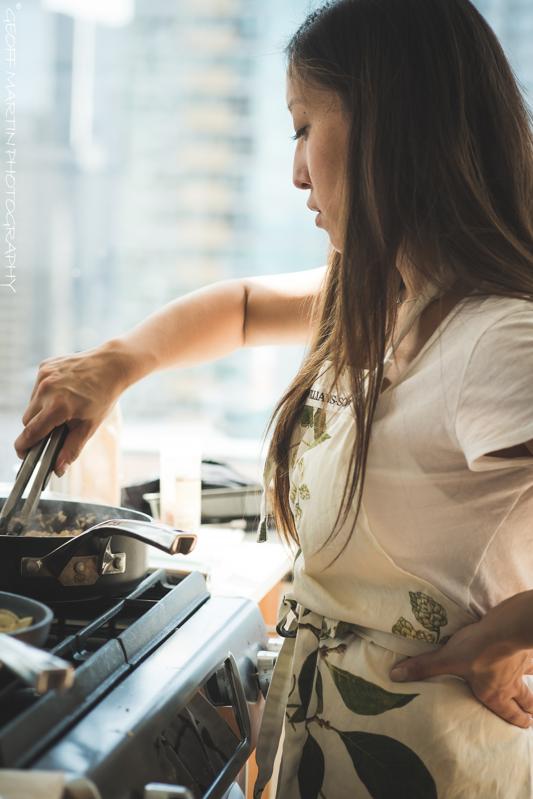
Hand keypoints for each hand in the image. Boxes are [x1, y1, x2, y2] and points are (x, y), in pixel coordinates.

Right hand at [14, 341, 130, 474]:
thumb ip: (71, 448)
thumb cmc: (104, 396)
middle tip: (54, 430)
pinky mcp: (44, 366)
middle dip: (37, 428)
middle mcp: (46, 389)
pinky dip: (45, 394)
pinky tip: (63, 393)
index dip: (24, 446)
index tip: (23, 454)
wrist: (111, 365)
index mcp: (57, 406)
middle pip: (28, 420)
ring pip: (32, 404)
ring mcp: (44, 376)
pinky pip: (37, 388)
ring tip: (62, 408)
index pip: (30, 432)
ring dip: (41, 410)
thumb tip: (57, 469)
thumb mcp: (90, 426)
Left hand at [389, 619, 532, 728]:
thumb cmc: (477, 648)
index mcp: (494, 694)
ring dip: (530, 684)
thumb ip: (423, 668)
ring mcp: (521, 666)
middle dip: (528, 709)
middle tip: (530, 714)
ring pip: (530, 680)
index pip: (510, 714)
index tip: (524, 725)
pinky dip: (530, 656)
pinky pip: (531, 656)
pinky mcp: (525, 648)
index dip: (517, 721)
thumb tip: (395, 677)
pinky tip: (527, 652)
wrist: (506, 628)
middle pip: (527, 702)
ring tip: (529, 685)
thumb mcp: (447, 659)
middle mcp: (511, 684)